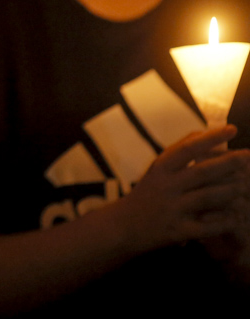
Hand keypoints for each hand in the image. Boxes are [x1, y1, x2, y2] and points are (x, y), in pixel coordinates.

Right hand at [120, 124, 249, 253]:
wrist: (123, 226)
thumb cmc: (147, 193)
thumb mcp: (156, 169)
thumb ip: (179, 151)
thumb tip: (206, 132)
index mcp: (161, 168)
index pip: (187, 148)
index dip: (211, 138)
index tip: (232, 129)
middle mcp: (166, 186)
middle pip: (202, 172)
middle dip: (229, 163)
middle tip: (247, 156)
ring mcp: (172, 209)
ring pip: (207, 197)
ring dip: (230, 191)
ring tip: (245, 185)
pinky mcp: (178, 231)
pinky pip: (208, 227)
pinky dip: (225, 221)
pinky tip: (238, 217)